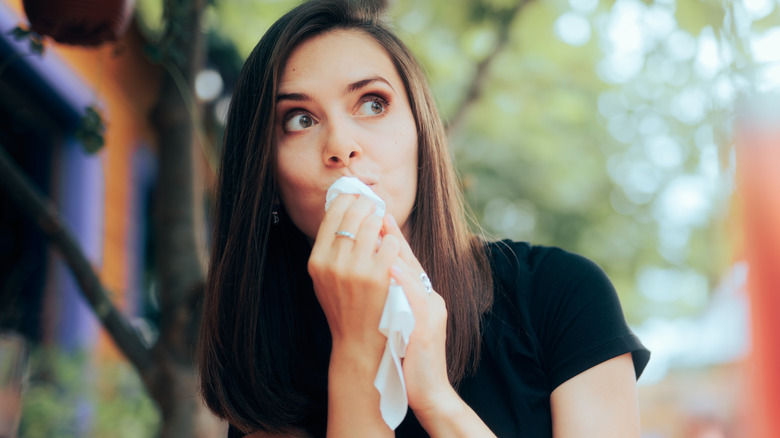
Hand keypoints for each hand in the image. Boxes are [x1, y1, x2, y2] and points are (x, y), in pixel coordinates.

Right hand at [308, 194, 399, 355]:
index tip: (356, 195)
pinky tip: (393, 244)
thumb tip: (342, 212)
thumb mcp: (325, 278)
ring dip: (380, 219)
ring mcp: (356, 269)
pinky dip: (393, 240)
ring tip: (384, 220)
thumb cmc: (344, 308)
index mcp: (317, 260)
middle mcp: (333, 263)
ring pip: (372, 225)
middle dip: (366, 204)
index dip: (346, 199)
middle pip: (353, 215)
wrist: (357, 342)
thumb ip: (331, 249)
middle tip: (374, 203)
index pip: (332, 215)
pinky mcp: (378, 277)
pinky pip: (390, 244)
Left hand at [381, 215, 456, 419]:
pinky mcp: (427, 327)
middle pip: (410, 260)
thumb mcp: (404, 321)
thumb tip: (380, 273)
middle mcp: (431, 299)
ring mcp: (432, 312)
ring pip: (413, 273)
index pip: (407, 261)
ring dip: (394, 248)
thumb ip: (396, 297)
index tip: (378, 214)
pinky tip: (389, 265)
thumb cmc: (410, 358)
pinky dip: (402, 280)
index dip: (393, 237)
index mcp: (425, 297)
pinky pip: (415, 298)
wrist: (427, 391)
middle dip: (391, 234)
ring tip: (378, 227)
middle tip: (374, 210)